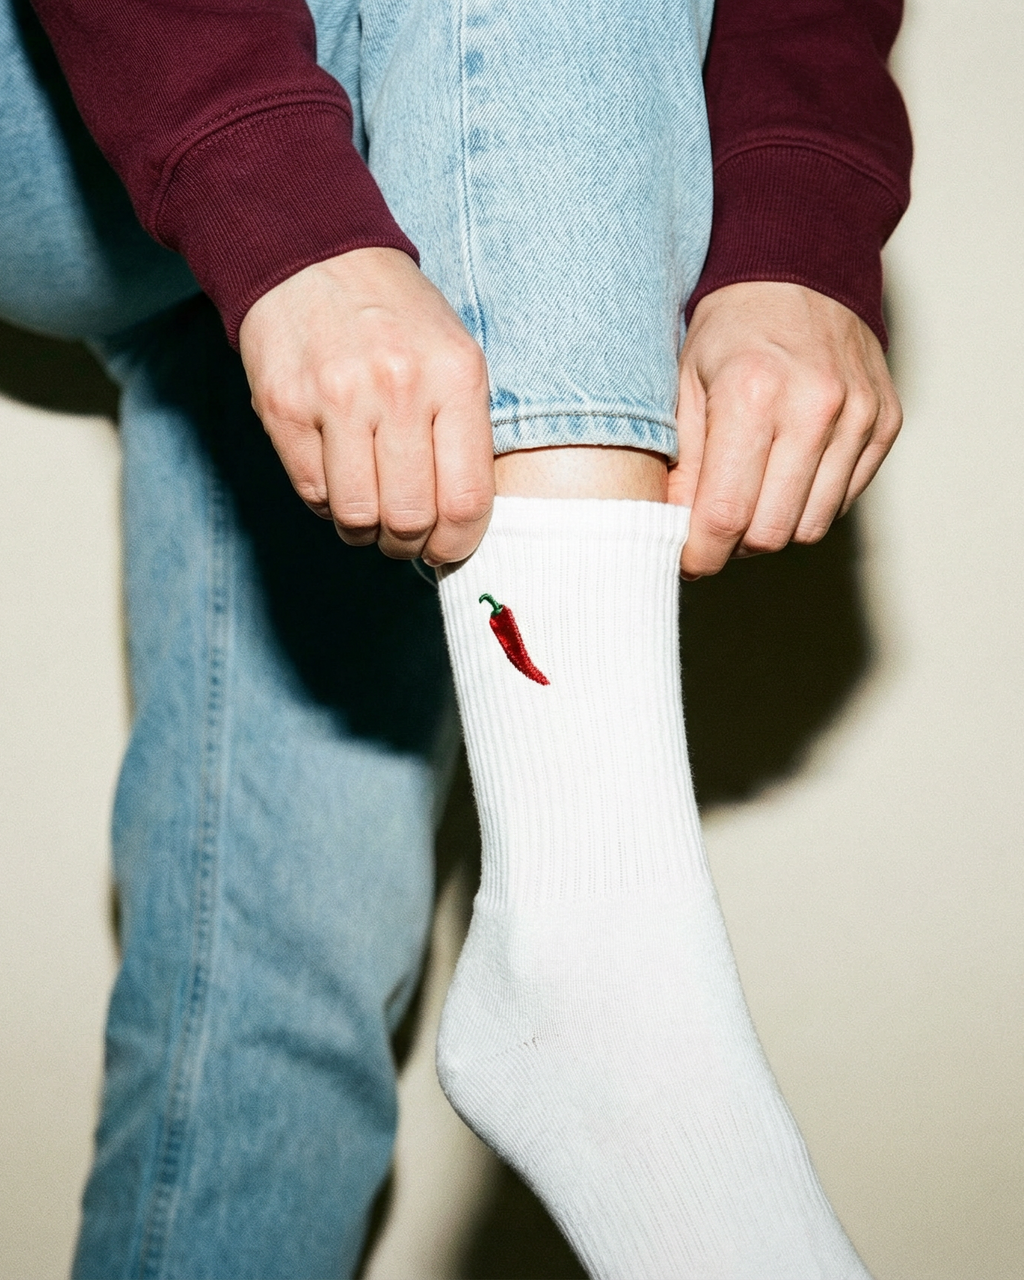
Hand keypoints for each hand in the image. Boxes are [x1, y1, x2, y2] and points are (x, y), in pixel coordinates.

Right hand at [238, 246, 493, 564]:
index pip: (466, 500)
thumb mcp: (455, 357)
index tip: (448, 547)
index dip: (457, 544)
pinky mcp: (284, 408)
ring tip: (371, 505)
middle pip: (410, 518)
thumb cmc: (397, 319)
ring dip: (365, 529)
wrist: (313, 255)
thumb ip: (467, 434)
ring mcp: (336, 397)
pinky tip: (338, 473)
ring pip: (357, 517)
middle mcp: (398, 387)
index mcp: (455, 377)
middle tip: (406, 532)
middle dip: (409, 542)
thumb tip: (465, 524)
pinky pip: (312, 494)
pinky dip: (328, 502)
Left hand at [670, 281, 901, 577]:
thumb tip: (674, 530)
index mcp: (752, 394)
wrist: (801, 273)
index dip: (700, 554)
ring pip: (811, 526)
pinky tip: (786, 474)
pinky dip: (809, 503)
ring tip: (750, 498)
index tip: (686, 559)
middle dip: (735, 545)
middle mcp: (815, 407)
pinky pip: (843, 501)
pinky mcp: (886, 423)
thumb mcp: (683, 386)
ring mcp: (860, 416)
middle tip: (714, 528)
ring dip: (774, 527)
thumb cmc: (730, 333)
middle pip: (772, 532)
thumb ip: (679, 464)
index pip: (726, 515)